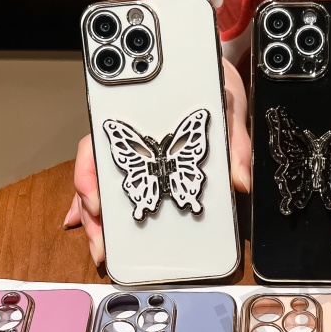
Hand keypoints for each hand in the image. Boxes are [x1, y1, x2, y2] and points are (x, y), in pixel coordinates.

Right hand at [63, 57, 250, 264]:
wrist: (219, 79)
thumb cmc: (213, 84)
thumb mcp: (228, 104)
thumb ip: (234, 140)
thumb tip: (239, 180)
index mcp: (142, 115)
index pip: (104, 145)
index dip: (91, 173)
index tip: (97, 200)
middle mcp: (134, 140)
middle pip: (98, 174)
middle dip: (93, 212)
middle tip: (101, 242)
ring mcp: (139, 159)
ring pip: (106, 190)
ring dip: (100, 224)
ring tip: (103, 252)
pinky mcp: (150, 174)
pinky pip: (122, 196)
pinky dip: (109, 220)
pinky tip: (104, 241)